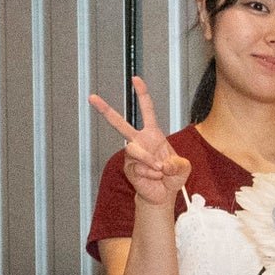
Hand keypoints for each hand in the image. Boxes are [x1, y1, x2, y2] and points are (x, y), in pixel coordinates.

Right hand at [88, 79, 189, 213]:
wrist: (163, 195)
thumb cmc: (172, 176)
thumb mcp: (183, 168)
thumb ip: (179, 164)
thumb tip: (163, 164)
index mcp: (153, 135)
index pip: (147, 111)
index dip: (142, 94)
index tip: (136, 79)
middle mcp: (139, 142)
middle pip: (120, 123)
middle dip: (106, 110)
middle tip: (92, 97)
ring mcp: (132, 154)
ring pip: (134, 150)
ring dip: (149, 160)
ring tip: (160, 169)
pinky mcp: (128, 167)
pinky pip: (138, 167)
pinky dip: (151, 174)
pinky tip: (154, 177)